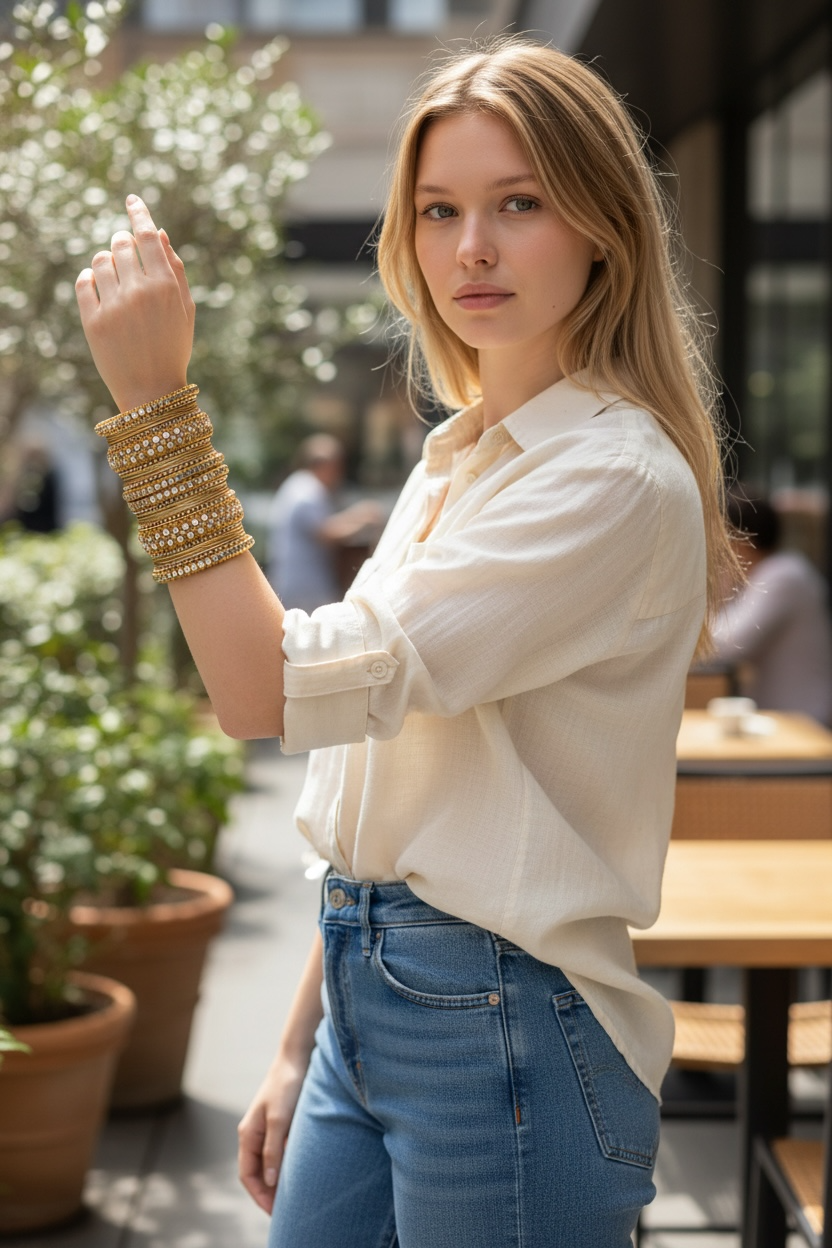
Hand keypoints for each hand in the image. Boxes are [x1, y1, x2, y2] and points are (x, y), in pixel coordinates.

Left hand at [75, 195, 195, 412]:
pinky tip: (99, 288)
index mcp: (165, 287)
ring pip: (100, 260)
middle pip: (121, 244)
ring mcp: (114, 306)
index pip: (148, 235)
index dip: (139, 212)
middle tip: (126, 253)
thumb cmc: (173, 348)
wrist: (152, 391)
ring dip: (106, 261)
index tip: (131, 199)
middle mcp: (138, 292)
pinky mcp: (93, 321)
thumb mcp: (184, 310)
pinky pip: (83, 282)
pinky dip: (89, 279)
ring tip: (115, 277)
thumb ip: (174, 270)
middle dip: (122, 242)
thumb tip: (158, 233)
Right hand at [237, 1051, 308, 1213]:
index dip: (259, 1195)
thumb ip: (273, 1149)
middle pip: (256, 1171)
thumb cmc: (287, 1085)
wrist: (297, 1056)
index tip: (274, 1212)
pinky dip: (284, 1164)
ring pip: (267, 1162)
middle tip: (286, 1209)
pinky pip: (278, 1151)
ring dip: (276, 1179)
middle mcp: (254, 1133)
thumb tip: (269, 1180)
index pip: (247, 1174)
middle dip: (267, 1192)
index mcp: (248, 1133)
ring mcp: (266, 1128)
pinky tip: (298, 1170)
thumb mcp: (280, 1119)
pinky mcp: (280, 1123)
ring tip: (292, 1194)